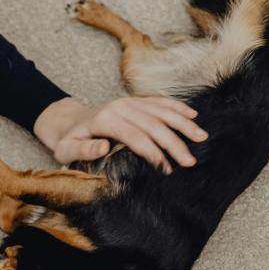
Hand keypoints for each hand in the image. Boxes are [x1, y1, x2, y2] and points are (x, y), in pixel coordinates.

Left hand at [34, 96, 207, 173]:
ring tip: (202, 138)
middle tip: (190, 161)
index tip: (165, 168)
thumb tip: (103, 147)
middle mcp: (120, 107)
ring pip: (161, 111)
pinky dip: (177, 108)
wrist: (68, 121)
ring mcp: (130, 102)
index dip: (152, 152)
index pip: (135, 136)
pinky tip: (193, 116)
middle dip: (174, 143)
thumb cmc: (68, 140)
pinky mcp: (136, 101)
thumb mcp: (66, 150)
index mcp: (106, 120)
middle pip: (153, 124)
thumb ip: (82, 150)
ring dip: (183, 124)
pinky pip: (160, 102)